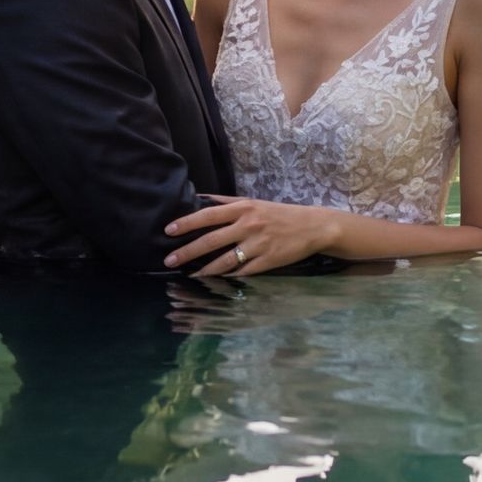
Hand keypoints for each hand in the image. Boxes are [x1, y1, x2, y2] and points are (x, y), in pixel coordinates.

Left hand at [163, 196, 336, 276]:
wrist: (312, 226)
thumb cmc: (279, 214)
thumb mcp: (253, 202)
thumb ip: (226, 202)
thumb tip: (201, 198)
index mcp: (243, 208)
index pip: (208, 215)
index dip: (187, 223)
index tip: (168, 230)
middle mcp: (248, 225)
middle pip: (212, 240)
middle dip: (188, 251)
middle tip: (169, 260)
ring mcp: (258, 245)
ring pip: (225, 261)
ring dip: (204, 270)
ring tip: (189, 275)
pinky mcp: (268, 261)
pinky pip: (243, 272)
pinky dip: (228, 277)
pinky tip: (216, 282)